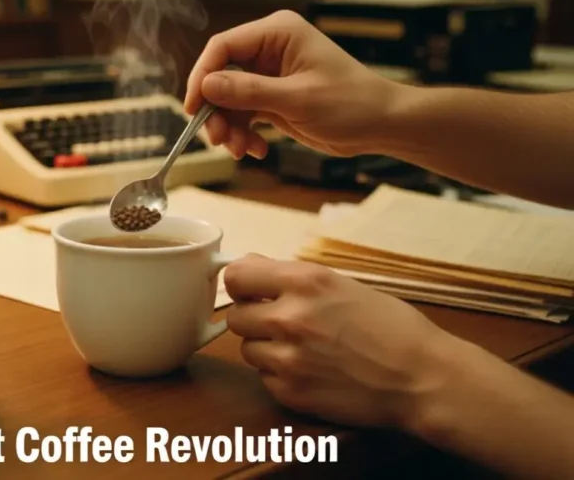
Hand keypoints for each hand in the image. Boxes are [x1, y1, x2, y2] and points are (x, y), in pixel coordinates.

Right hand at [184, 10, 405, 158]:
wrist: (382, 125)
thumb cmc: (351, 104)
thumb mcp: (297, 99)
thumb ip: (249, 92)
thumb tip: (207, 86)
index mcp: (277, 33)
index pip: (223, 47)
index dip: (202, 76)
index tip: (194, 109)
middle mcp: (269, 49)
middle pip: (220, 75)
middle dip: (217, 111)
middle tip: (218, 140)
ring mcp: (269, 74)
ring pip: (228, 99)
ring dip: (229, 128)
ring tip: (241, 151)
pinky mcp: (272, 97)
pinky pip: (243, 114)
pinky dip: (244, 134)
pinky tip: (257, 150)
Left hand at [223, 254, 455, 428]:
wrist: (424, 379)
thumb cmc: (392, 327)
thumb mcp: (343, 284)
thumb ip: (293, 278)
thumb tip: (248, 267)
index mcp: (305, 282)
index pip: (236, 275)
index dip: (241, 284)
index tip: (250, 290)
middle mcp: (289, 317)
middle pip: (235, 316)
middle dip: (254, 318)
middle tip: (281, 323)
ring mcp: (287, 358)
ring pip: (247, 349)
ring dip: (266, 348)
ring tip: (302, 349)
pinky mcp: (290, 392)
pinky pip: (265, 377)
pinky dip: (280, 375)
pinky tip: (311, 371)